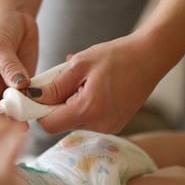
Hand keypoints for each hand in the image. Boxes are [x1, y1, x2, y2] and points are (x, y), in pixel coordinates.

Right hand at [0, 7, 38, 116]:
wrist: (13, 13)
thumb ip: (9, 66)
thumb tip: (20, 86)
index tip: (2, 117)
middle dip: (6, 118)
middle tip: (19, 126)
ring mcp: (2, 88)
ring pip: (10, 108)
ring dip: (19, 116)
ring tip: (29, 124)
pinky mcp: (19, 88)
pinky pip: (25, 100)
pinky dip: (31, 107)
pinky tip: (38, 113)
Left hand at [32, 34, 165, 133]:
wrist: (151, 58)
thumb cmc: (117, 56)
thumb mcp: (80, 64)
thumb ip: (54, 85)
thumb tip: (33, 98)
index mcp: (89, 109)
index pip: (50, 125)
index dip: (39, 112)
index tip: (40, 96)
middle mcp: (99, 125)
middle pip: (61, 124)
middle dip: (56, 106)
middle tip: (66, 83)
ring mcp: (109, 128)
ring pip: (74, 122)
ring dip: (70, 106)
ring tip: (83, 84)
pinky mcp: (115, 126)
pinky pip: (88, 121)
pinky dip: (84, 107)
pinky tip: (93, 90)